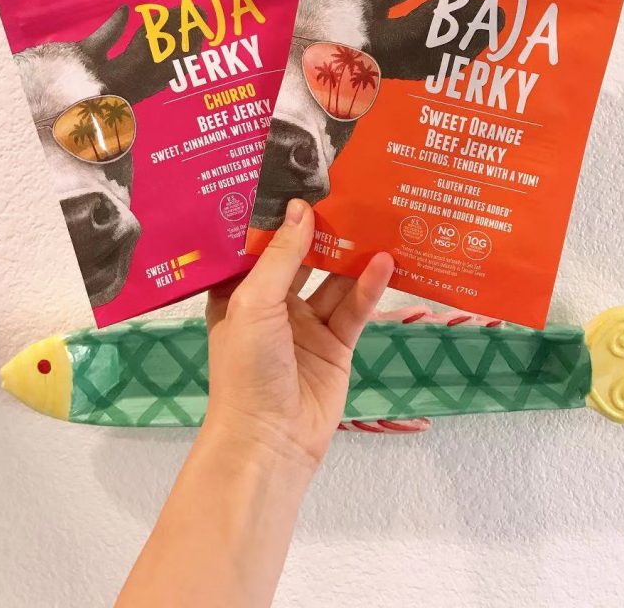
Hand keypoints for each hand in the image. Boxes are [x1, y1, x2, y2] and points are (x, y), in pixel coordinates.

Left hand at [203, 198, 393, 472]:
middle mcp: (272, 305)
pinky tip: (384, 262)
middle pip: (302, 259)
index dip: (279, 218)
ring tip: (375, 221)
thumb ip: (281, 257)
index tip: (300, 181)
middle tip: (347, 193)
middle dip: (323, 231)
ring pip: (334, 280)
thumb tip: (301, 210)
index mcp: (239, 294)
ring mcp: (306, 325)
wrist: (270, 442)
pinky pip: (355, 308)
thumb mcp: (254, 303)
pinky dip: (369, 286)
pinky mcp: (336, 345)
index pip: (260, 246)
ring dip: (352, 256)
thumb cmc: (247, 370)